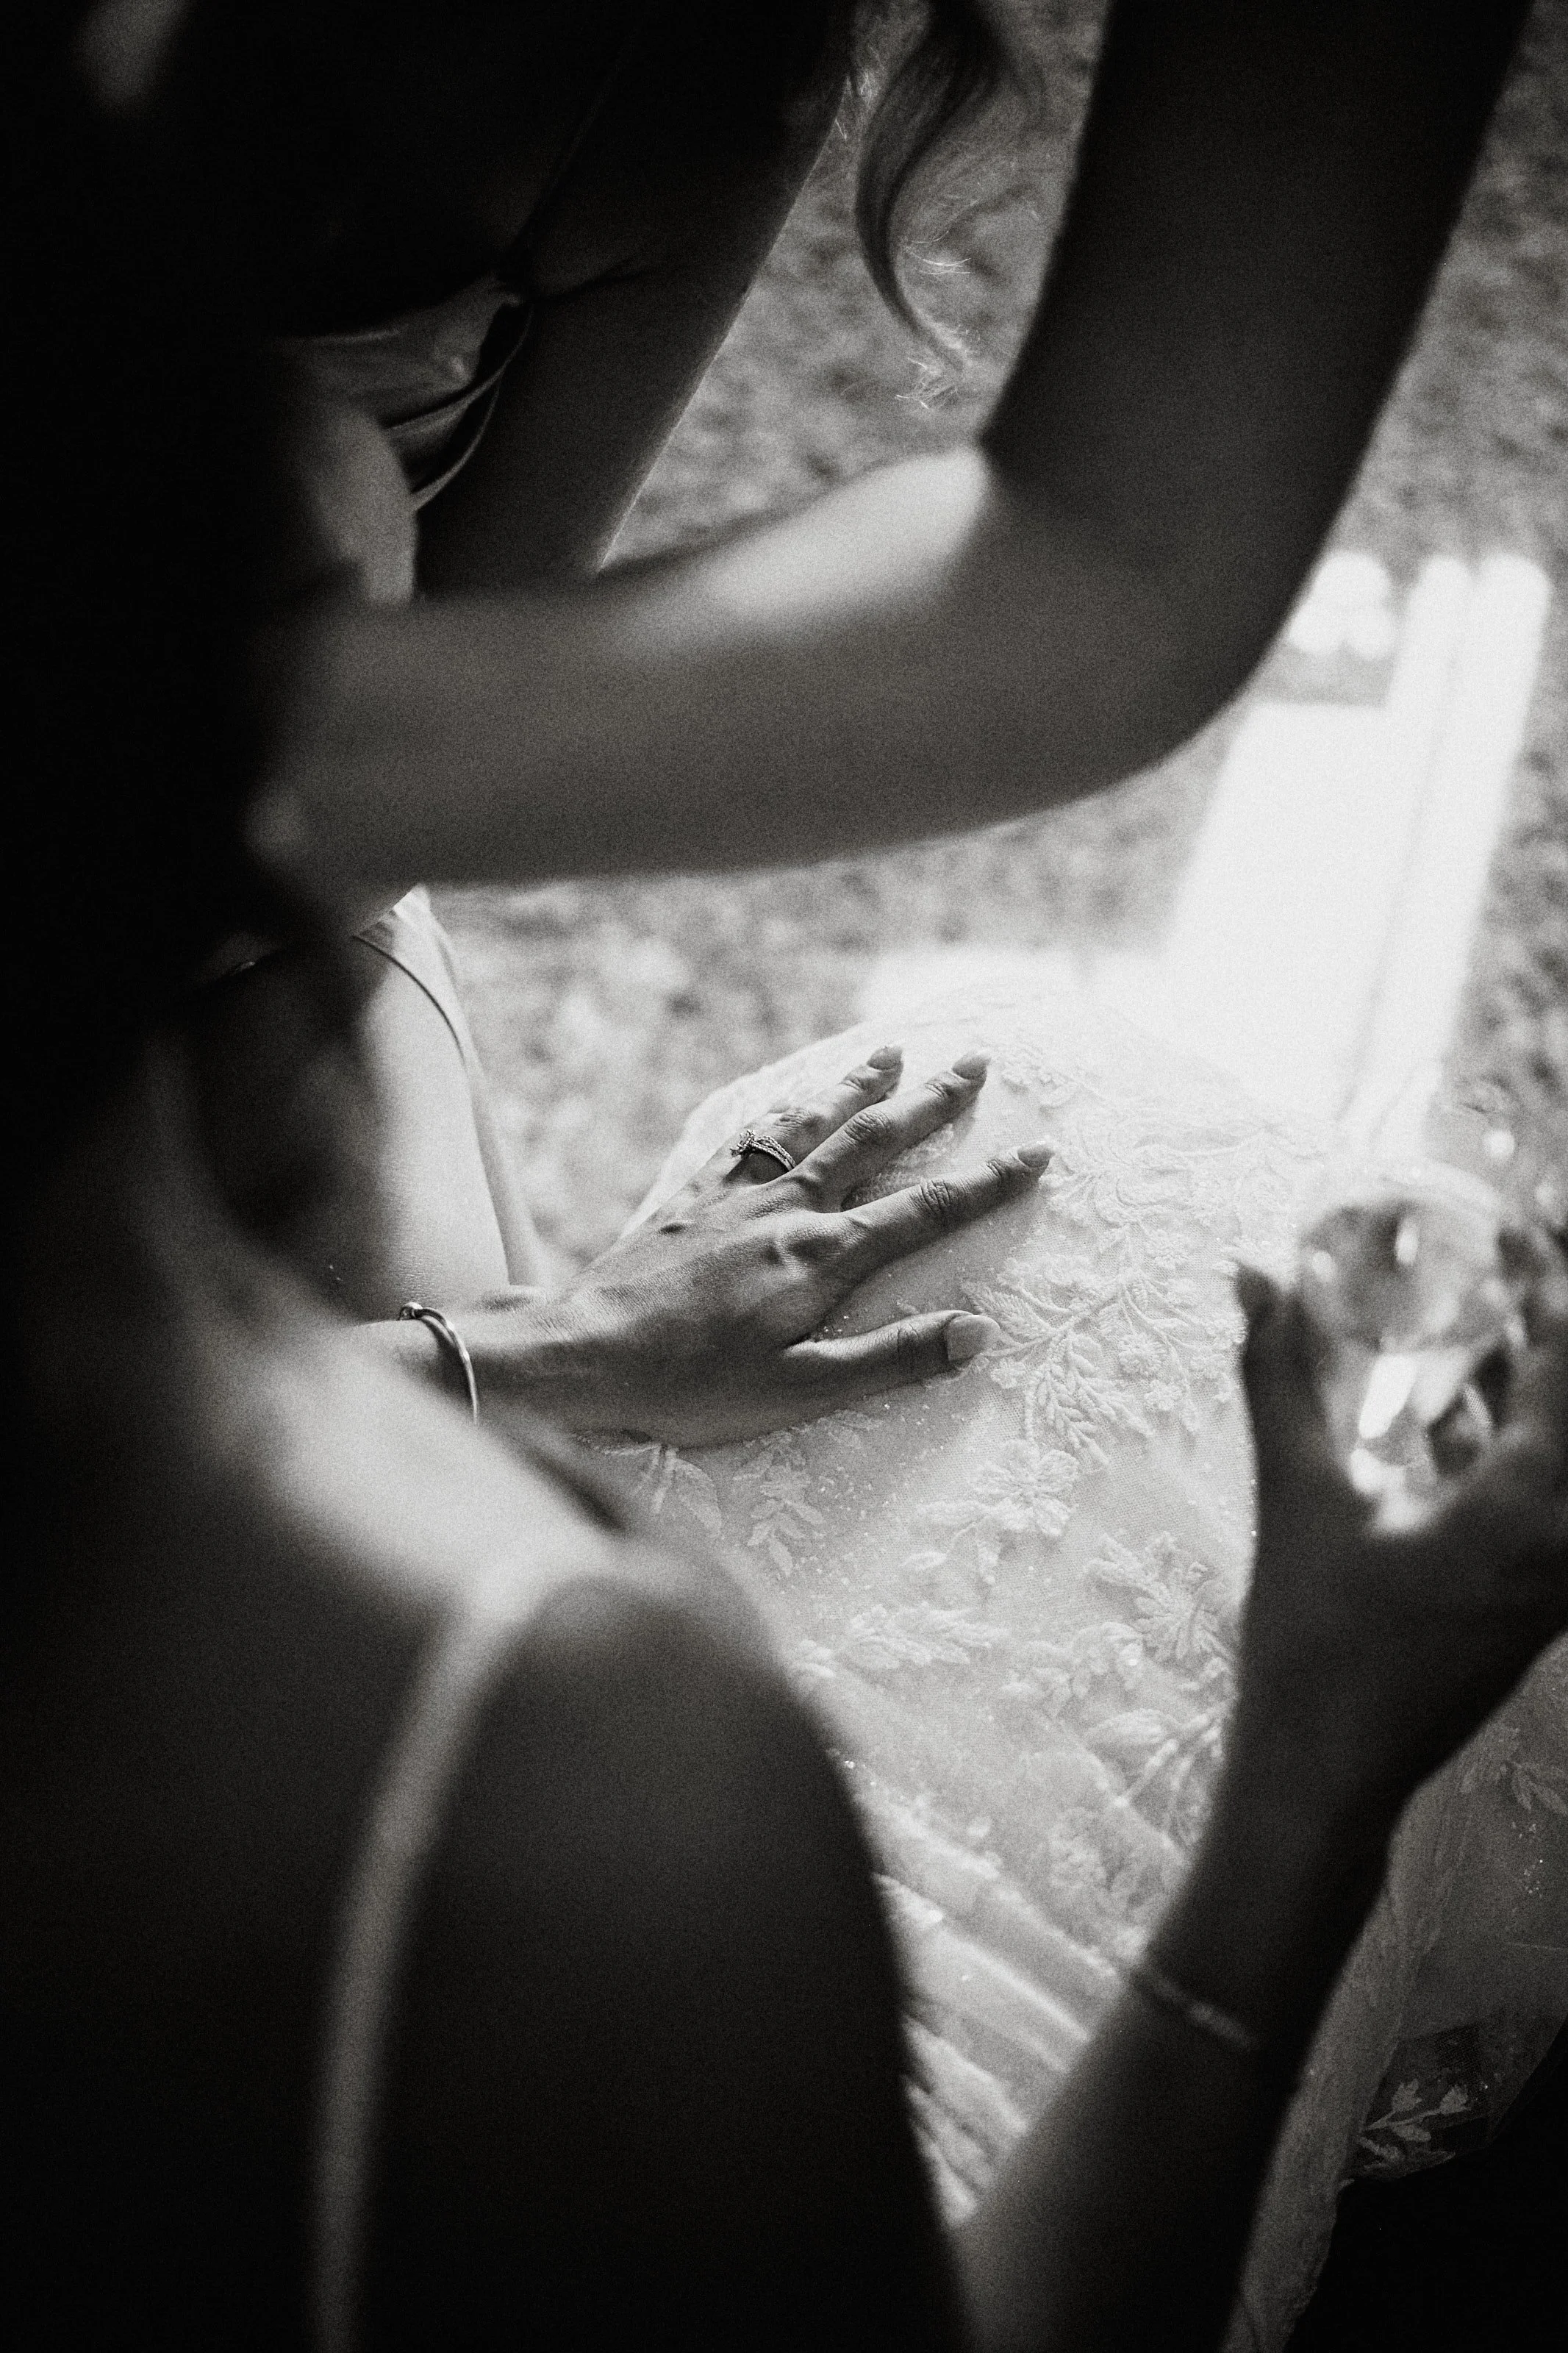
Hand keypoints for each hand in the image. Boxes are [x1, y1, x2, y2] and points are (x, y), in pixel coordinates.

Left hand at [461, 1046, 1054, 1445]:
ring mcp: (735, 1198)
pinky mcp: (691, 1200)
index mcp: (823, 1259)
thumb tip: (976, 1333)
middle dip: (930, 1102)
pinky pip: (748, 1140)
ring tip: (890, 1055)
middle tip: (976, 1063)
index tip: (1036, 1152)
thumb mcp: (801, 1392)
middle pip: (872, 1141)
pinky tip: (787, 1106)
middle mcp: (786, 1212)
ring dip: (855, 1088)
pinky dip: (780, 1114)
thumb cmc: (693, 1386)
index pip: (925, 1212)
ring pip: (810, 1126)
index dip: (987, 1183)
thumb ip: (891, 1360)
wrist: (586, 1354)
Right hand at [1229, 1256, 1567, 1838]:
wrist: (1327, 1772)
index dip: (1552, 1284)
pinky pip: (1544, 1500)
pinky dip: (1512, 1446)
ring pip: (1558, 1457)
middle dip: (1543, 1334)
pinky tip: (1445, 1415)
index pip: (1567, 1366)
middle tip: (1505, 1269)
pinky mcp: (1534, 1603)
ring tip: (1479, 1325)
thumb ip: (1279, 1376)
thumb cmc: (1314, 1642)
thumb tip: (1253, 1276)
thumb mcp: (1295, 1495)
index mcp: (1527, 1512)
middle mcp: (1563, 1545)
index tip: (1522, 1228)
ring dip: (1529, 1389)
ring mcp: (1556, 1582)